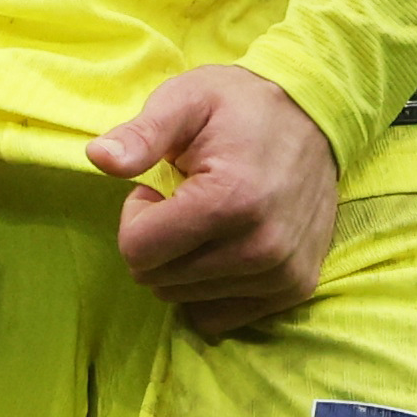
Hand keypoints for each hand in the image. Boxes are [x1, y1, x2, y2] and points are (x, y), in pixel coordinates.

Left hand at [88, 66, 338, 336]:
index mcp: (230, 201)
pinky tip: (226, 245)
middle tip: (186, 201)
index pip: (138, 250)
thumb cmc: (241, 106)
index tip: (161, 188)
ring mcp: (282, 273)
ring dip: (184, 262)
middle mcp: (260, 248)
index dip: (137, 215)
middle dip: (159, 240)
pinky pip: (219, 316)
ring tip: (210, 218)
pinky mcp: (296, 287)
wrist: (317, 117)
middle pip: (157, 279)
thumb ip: (142, 133)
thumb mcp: (186, 99)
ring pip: (184, 299)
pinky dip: (209, 288)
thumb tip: (99, 157)